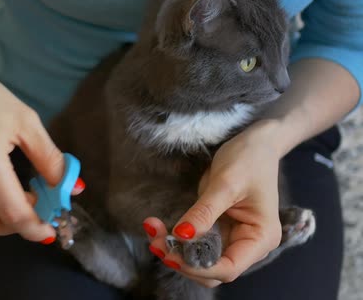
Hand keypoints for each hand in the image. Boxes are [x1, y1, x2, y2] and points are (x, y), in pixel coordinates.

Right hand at [0, 49, 79, 241]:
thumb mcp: (25, 120)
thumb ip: (50, 158)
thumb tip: (72, 188)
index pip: (13, 211)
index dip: (37, 227)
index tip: (54, 227)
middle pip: (0, 219)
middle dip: (28, 220)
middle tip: (46, 207)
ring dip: (9, 219)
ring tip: (26, 200)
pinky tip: (2, 195)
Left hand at [144, 120, 283, 286]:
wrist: (254, 143)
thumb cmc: (249, 159)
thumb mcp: (225, 183)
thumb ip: (204, 212)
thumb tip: (182, 236)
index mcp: (261, 238)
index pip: (229, 268)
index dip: (199, 267)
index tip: (172, 254)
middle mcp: (248, 244)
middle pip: (212, 269)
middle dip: (182, 260)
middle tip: (155, 241)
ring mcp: (232, 238)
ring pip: (199, 259)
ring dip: (174, 251)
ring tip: (152, 230)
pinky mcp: (217, 229)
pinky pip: (194, 243)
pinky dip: (175, 239)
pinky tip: (156, 227)